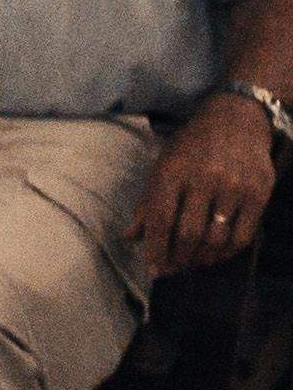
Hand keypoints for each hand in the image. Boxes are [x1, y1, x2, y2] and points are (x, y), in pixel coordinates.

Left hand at [141, 95, 278, 275]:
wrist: (236, 120)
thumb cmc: (191, 146)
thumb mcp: (162, 165)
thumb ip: (147, 202)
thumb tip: (130, 237)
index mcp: (172, 171)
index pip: (159, 218)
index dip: (155, 248)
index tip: (153, 268)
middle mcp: (203, 179)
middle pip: (188, 232)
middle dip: (178, 257)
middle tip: (173, 268)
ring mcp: (234, 187)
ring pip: (216, 237)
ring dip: (202, 258)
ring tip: (192, 263)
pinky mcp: (258, 194)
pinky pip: (243, 235)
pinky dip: (227, 253)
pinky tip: (216, 256)